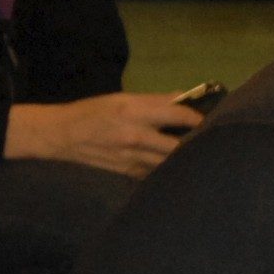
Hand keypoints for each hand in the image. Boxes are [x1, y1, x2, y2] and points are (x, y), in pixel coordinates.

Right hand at [4, 92, 203, 177]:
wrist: (60, 136)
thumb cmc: (92, 112)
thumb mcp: (121, 99)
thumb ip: (155, 101)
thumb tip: (186, 99)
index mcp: (133, 112)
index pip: (180, 116)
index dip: (200, 119)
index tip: (212, 119)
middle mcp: (136, 136)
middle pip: (181, 146)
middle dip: (198, 144)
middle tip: (212, 141)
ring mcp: (133, 158)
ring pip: (172, 163)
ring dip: (186, 159)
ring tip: (200, 154)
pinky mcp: (130, 173)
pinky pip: (158, 173)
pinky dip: (169, 170)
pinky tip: (178, 168)